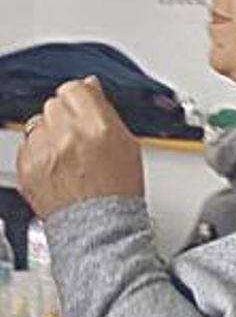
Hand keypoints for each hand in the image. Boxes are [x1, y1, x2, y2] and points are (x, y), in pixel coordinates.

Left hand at [16, 77, 143, 218]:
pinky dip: (39, 154)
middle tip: (80, 138)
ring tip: (68, 157)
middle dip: (65, 117)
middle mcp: (67, 136)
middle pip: (54, 104)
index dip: (80, 99)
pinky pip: (26, 146)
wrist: (99, 229)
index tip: (84, 107)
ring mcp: (44, 152)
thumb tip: (90, 87)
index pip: (75, 89)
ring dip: (50, 134)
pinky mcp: (26, 167)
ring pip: (38, 124)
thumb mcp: (128, 145)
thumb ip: (105, 111)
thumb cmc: (118, 192)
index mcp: (98, 127)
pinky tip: (57, 169)